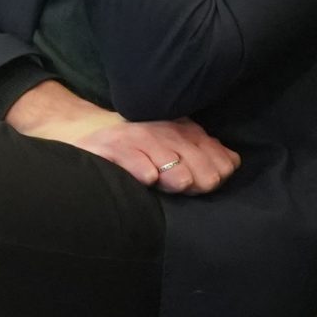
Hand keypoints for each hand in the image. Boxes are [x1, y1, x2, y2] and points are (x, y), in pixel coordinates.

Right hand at [4, 80, 238, 194]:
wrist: (85, 133)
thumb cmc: (137, 149)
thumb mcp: (172, 146)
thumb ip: (202, 155)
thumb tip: (232, 164)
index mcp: (180, 129)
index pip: (207, 148)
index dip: (216, 167)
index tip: (216, 182)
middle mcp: (159, 130)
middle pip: (188, 152)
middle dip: (199, 171)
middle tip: (200, 187)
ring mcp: (133, 137)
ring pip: (161, 153)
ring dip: (173, 169)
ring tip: (181, 182)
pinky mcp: (107, 146)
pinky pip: (127, 156)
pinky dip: (138, 166)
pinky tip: (148, 177)